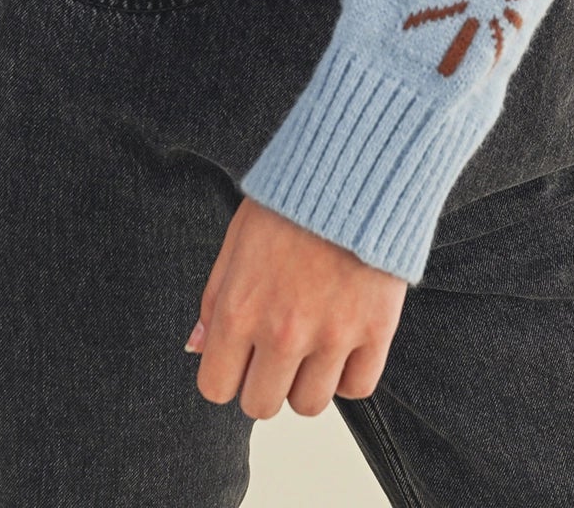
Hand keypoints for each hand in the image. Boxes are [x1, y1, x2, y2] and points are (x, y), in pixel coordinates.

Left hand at [185, 195, 406, 416]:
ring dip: (307, 381)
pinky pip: (356, 389)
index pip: (216, 388)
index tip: (241, 357)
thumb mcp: (238, 240)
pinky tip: (343, 343)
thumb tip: (198, 347)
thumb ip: (214, 299)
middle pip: (262, 405)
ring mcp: (331, 336)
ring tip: (313, 343)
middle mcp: (282, 332)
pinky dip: (348, 375)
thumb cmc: (292, 202)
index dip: (227, 374)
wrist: (356, 169)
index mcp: (240, 308)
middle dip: (265, 382)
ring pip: (308, 405)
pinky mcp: (376, 332)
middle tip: (278, 350)